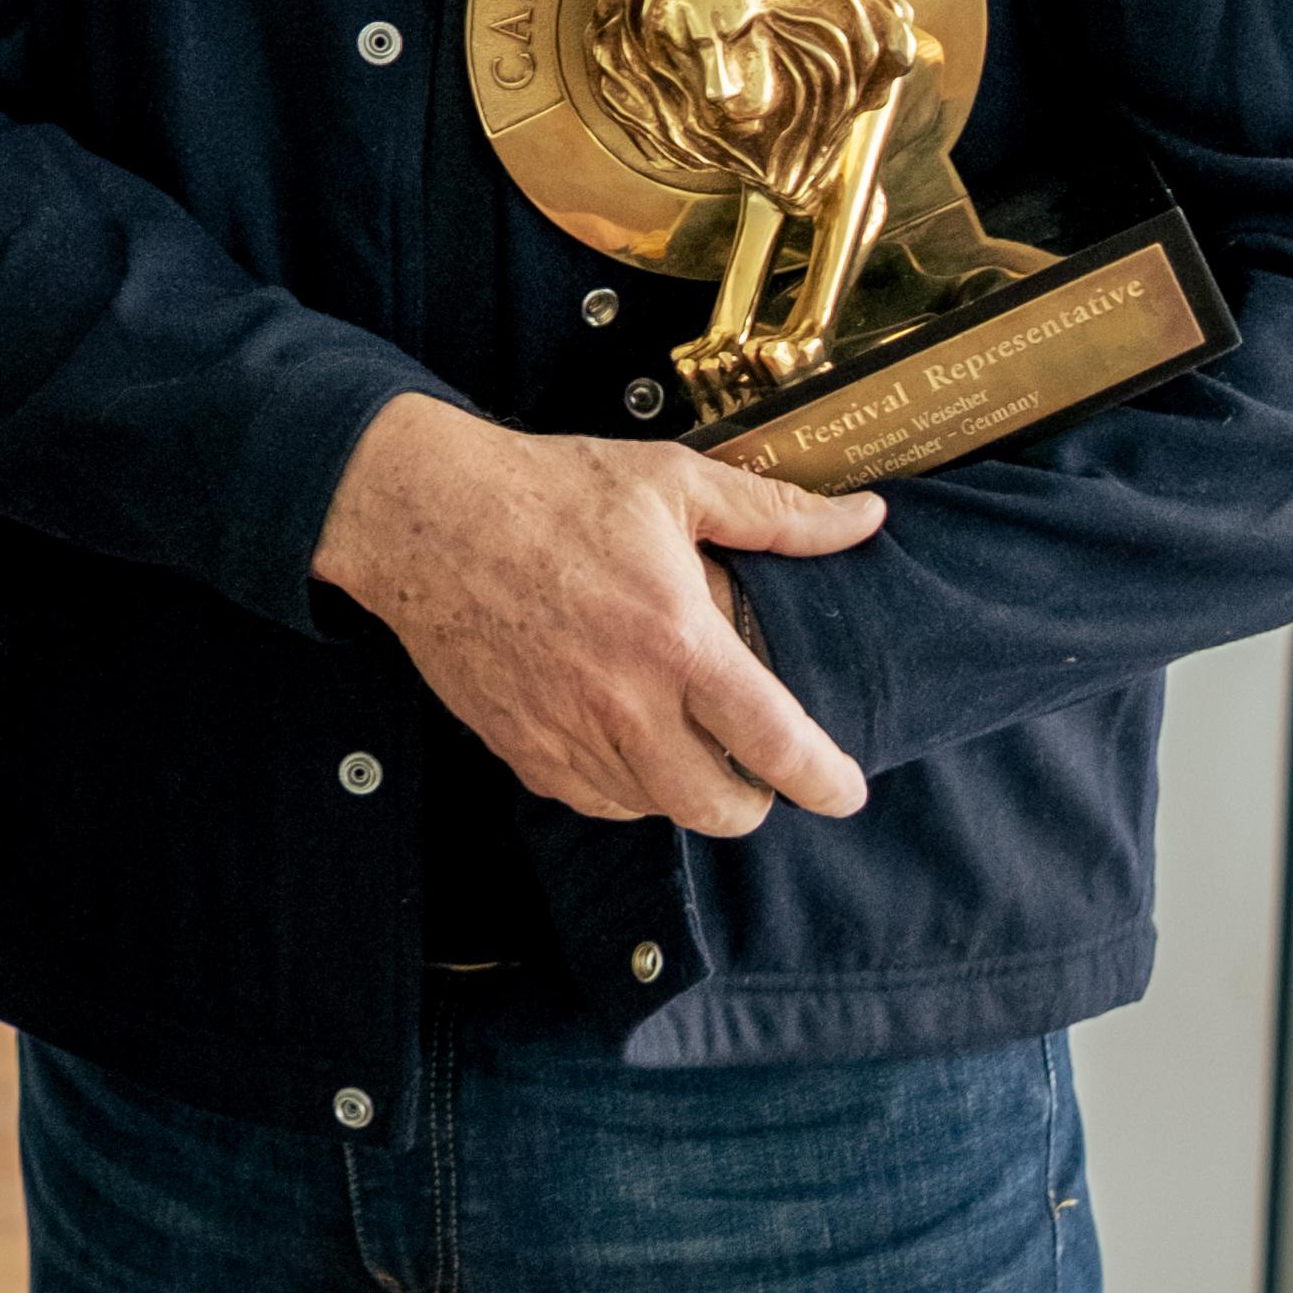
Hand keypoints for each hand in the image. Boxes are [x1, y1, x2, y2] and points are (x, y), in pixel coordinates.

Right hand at [307, 395, 882, 835]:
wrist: (426, 516)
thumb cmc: (552, 490)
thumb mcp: (675, 482)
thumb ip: (778, 514)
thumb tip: (866, 520)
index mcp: (677, 640)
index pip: (774, 743)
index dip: (824, 781)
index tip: (847, 791)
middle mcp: (625, 703)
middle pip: (716, 808)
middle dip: (754, 804)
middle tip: (763, 775)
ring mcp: (567, 734)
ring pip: (653, 810)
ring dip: (686, 792)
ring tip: (692, 748)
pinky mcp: (521, 749)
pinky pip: (592, 800)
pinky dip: (624, 787)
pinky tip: (629, 744)